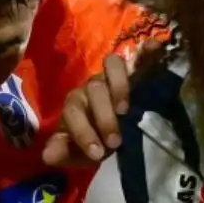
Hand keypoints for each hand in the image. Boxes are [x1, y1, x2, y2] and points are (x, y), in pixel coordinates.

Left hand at [42, 36, 167, 166]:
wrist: (108, 129)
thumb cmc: (90, 139)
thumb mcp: (76, 152)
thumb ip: (62, 153)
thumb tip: (47, 156)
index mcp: (76, 104)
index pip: (74, 110)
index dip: (83, 132)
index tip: (97, 155)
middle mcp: (92, 86)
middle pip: (95, 89)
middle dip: (104, 117)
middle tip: (115, 143)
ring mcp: (112, 77)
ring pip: (112, 64)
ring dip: (119, 84)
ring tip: (125, 110)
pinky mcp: (134, 73)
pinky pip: (139, 58)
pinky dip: (146, 51)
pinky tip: (156, 46)